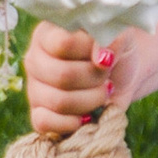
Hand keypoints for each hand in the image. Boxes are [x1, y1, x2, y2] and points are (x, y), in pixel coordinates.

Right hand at [25, 20, 139, 136]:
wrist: (122, 77)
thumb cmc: (115, 50)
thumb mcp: (119, 36)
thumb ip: (110, 38)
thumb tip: (101, 56)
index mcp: (48, 33)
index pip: (63, 43)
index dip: (90, 51)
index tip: (107, 54)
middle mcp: (35, 59)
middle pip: (62, 75)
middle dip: (95, 78)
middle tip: (107, 75)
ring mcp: (34, 88)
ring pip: (59, 101)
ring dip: (92, 100)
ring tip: (103, 92)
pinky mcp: (38, 115)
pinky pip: (45, 124)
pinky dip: (73, 122)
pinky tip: (88, 114)